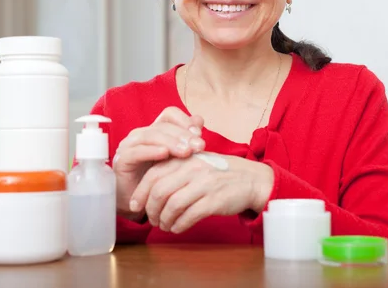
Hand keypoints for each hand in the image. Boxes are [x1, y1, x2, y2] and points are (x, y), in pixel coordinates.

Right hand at [113, 107, 204, 220]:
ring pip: (150, 136)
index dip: (184, 121)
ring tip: (186, 152)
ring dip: (170, 142)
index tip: (199, 135)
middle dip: (183, 135)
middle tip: (199, 146)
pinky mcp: (122, 160)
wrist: (139, 202)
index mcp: (156, 130)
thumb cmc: (159, 180)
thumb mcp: (177, 159)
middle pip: (163, 126)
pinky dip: (150, 151)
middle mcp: (142, 134)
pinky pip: (135, 152)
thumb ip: (187, 140)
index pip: (169, 114)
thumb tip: (199, 120)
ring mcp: (129, 145)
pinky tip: (164, 154)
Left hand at [129, 153, 273, 232]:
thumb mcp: (196, 164)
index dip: (140, 192)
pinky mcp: (214, 200)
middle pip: (159, 191)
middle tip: (150, 219)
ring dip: (163, 219)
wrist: (251, 179)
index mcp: (185, 159)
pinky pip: (189, 215)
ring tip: (163, 225)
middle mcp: (192, 169)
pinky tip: (176, 228)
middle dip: (150, 209)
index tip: (135, 205)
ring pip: (172, 205)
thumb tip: (149, 190)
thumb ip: (174, 171)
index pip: (153, 174)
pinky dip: (179, 224)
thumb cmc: (219, 174)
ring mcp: (204, 184)